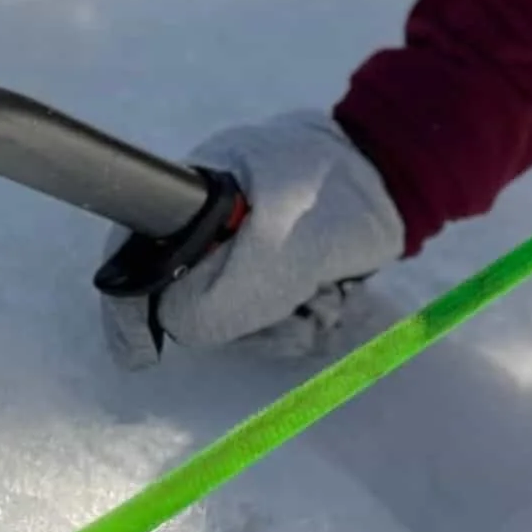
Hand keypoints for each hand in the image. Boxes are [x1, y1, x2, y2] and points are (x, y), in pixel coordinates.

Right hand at [100, 110, 403, 367]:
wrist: (402, 173)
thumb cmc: (334, 202)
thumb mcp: (273, 257)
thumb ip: (216, 301)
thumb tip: (178, 327)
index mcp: (189, 199)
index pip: (132, 258)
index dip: (129, 310)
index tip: (142, 358)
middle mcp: (212, 222)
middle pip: (191, 299)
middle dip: (242, 323)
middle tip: (286, 319)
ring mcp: (250, 241)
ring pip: (241, 312)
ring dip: (284, 322)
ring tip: (320, 300)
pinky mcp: (287, 261)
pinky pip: (276, 309)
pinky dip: (305, 314)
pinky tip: (333, 295)